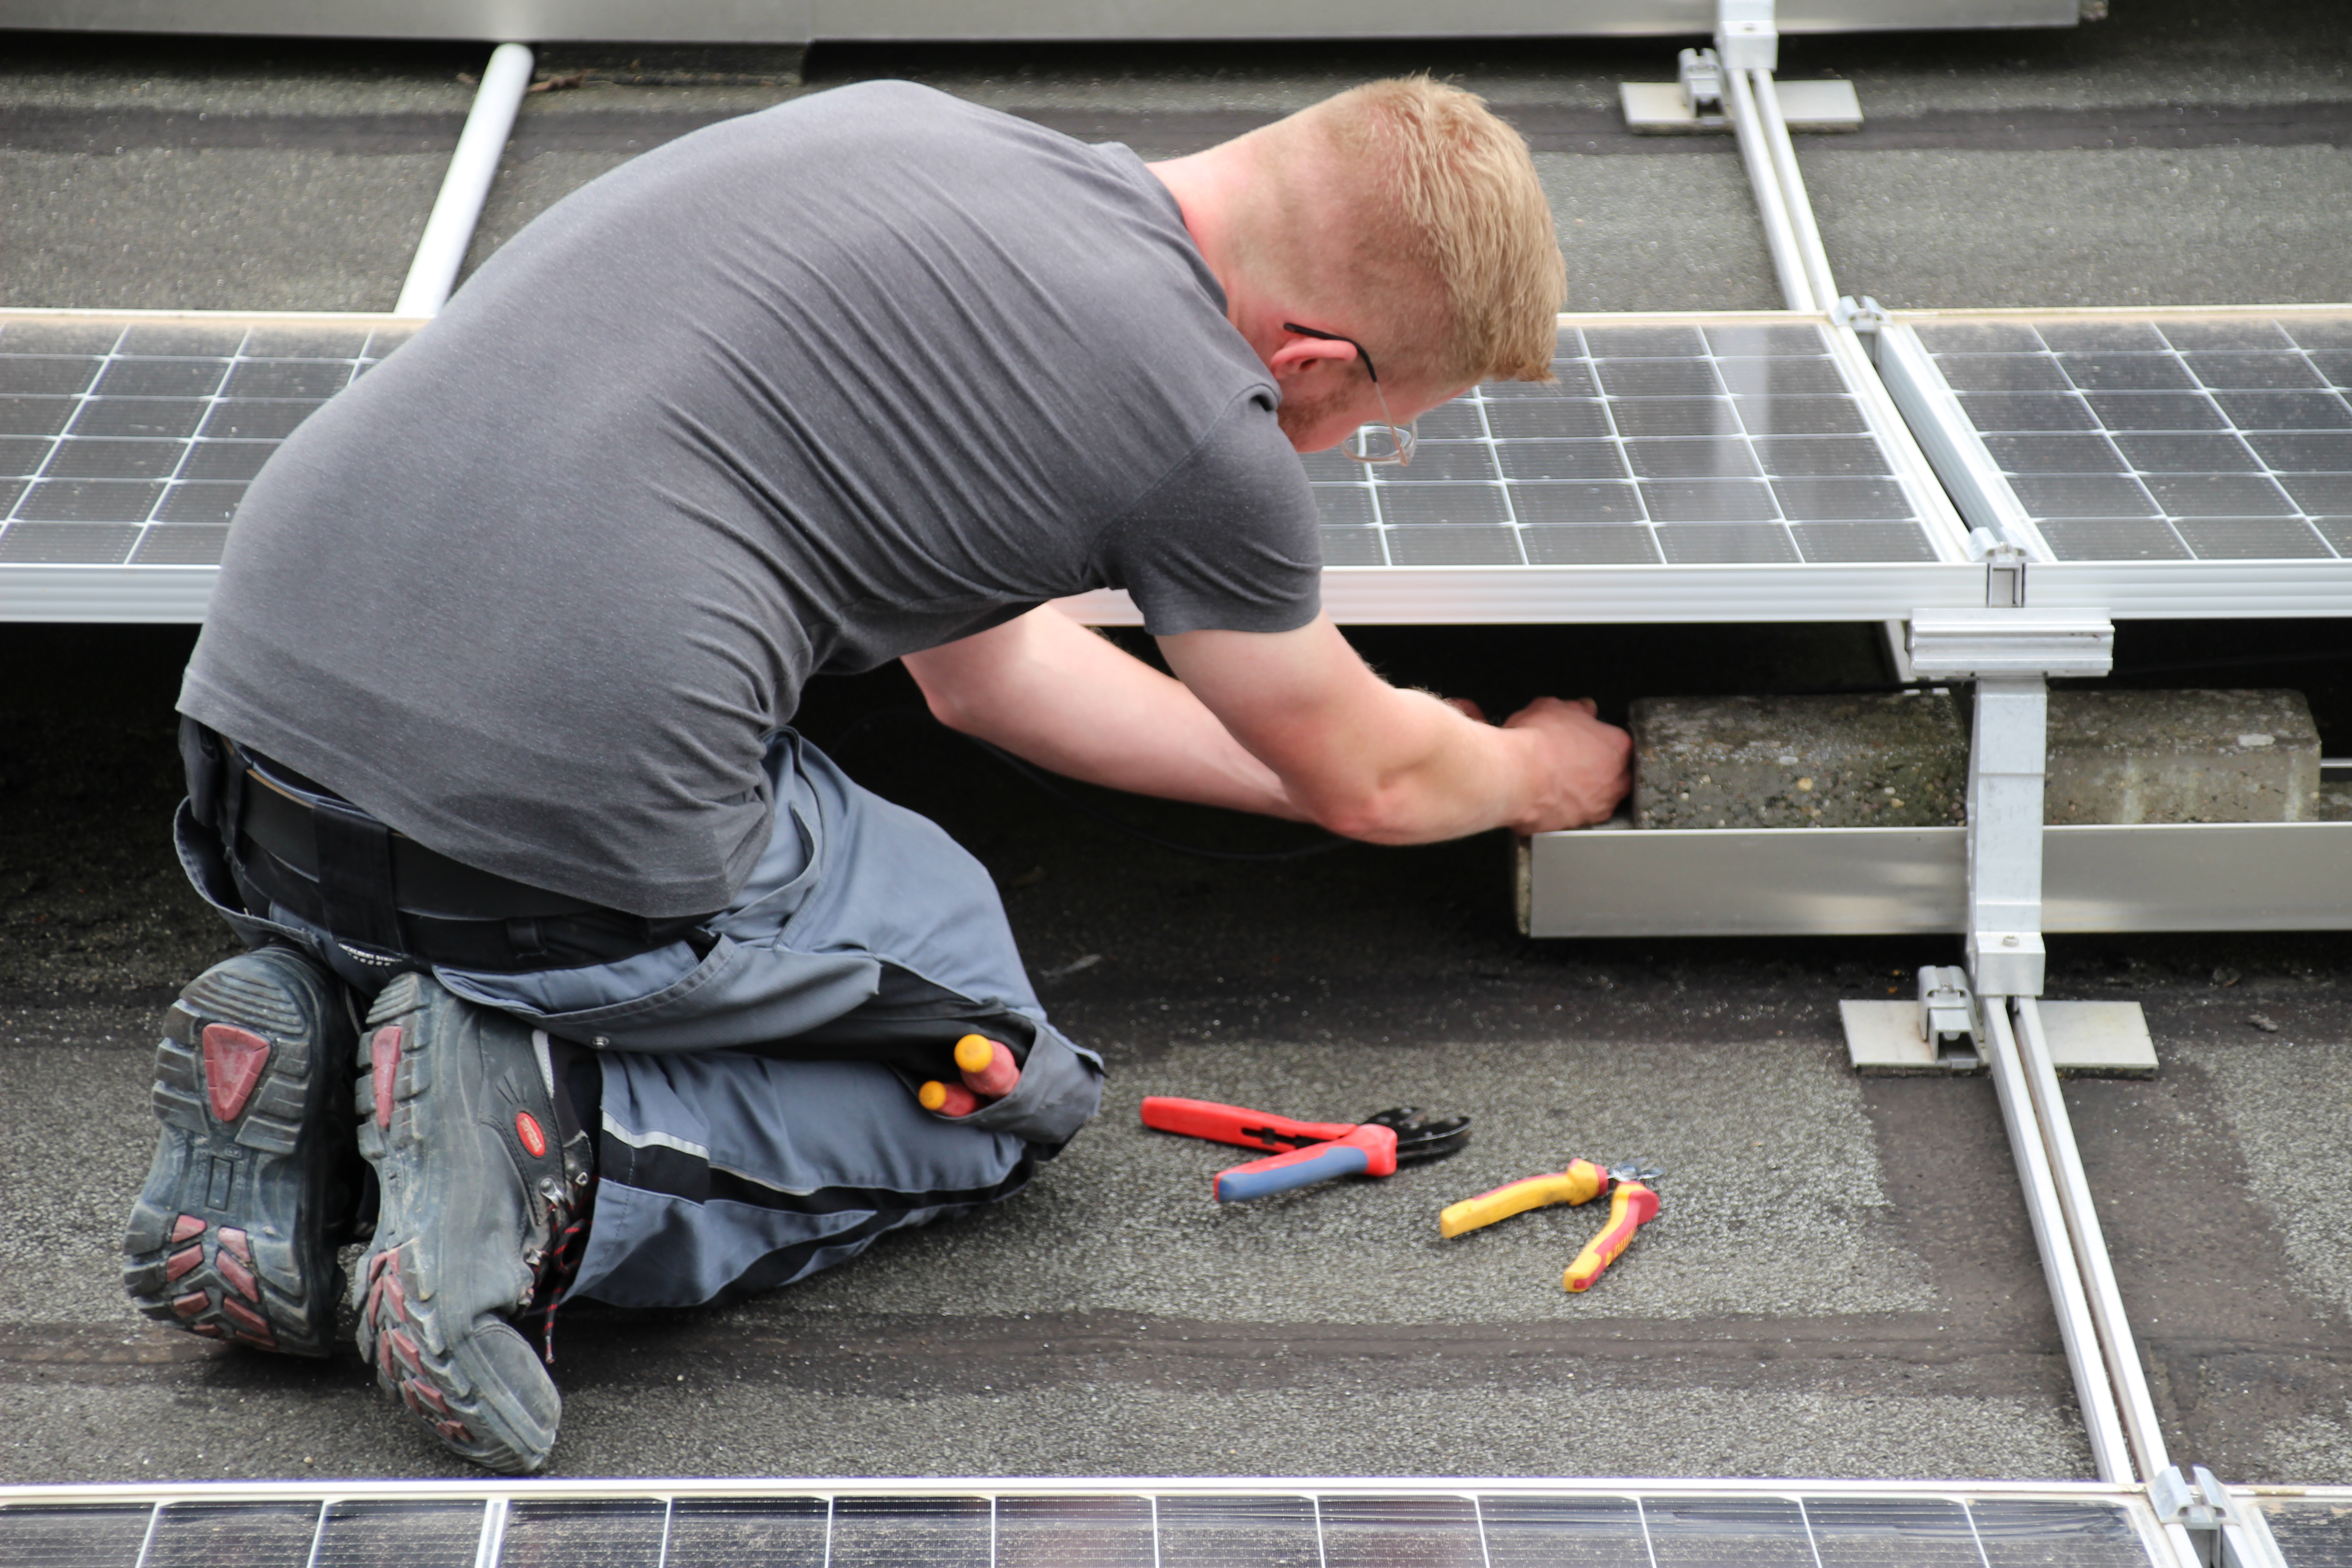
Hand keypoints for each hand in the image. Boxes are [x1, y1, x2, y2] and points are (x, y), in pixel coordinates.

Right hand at [1498, 697, 1631, 832]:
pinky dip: (1563, 807)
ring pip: (1594, 795)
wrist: (1516, 777)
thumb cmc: (1537, 743)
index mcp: (1618, 746)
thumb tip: (1582, 708)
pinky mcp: (1577, 825)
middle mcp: (1616, 780)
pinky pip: (1573, 814)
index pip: (1615, 740)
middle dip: (1594, 766)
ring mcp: (1598, 806)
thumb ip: (1576, 708)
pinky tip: (1546, 795)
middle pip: (1612, 771)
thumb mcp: (1554, 707)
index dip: (1595, 738)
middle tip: (1569, 758)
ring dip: (1580, 789)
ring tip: (1555, 778)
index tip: (1581, 738)